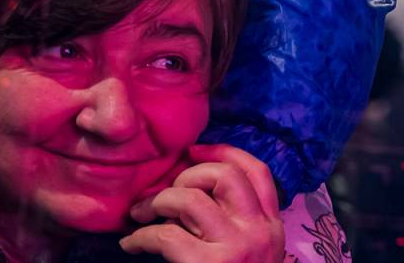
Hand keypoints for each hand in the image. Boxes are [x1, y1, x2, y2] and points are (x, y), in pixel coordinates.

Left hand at [121, 144, 283, 262]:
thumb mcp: (253, 254)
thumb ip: (238, 224)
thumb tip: (192, 192)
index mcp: (272, 227)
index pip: (257, 171)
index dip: (224, 151)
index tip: (194, 149)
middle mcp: (259, 231)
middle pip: (224, 174)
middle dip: (185, 176)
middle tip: (162, 194)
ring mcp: (237, 248)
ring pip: (190, 198)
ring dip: (157, 203)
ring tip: (141, 216)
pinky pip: (165, 235)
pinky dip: (140, 237)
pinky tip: (131, 243)